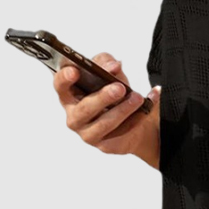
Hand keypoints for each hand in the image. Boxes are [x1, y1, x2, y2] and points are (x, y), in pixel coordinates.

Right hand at [54, 52, 160, 167]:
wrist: (134, 118)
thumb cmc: (114, 93)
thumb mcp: (110, 71)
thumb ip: (107, 63)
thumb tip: (113, 66)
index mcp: (70, 94)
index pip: (60, 85)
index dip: (64, 78)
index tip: (75, 71)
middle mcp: (74, 114)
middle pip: (84, 108)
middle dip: (103, 97)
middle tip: (120, 88)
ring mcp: (87, 132)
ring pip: (104, 123)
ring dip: (123, 109)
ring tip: (138, 98)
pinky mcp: (104, 145)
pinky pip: (121, 131)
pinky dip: (138, 117)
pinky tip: (148, 106)